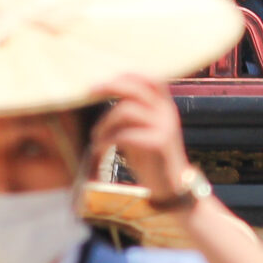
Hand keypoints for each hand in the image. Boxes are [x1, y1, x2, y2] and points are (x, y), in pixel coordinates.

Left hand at [89, 74, 195, 202]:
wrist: (171, 188)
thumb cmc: (151, 159)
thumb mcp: (144, 131)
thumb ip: (132, 115)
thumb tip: (105, 97)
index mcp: (165, 107)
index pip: (151, 79)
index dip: (127, 75)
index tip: (104, 81)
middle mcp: (167, 113)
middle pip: (137, 88)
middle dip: (111, 86)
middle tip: (90, 91)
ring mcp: (164, 127)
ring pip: (126, 110)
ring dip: (105, 123)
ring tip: (97, 137)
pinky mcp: (158, 143)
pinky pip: (124, 134)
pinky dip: (107, 141)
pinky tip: (101, 151)